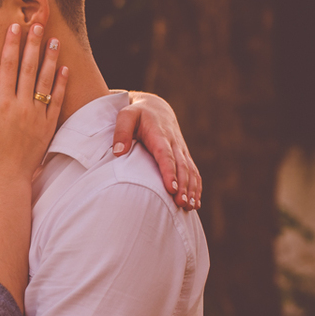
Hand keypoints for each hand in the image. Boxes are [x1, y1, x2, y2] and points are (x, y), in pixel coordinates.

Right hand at [0, 22, 67, 178]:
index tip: (15, 28)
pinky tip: (64, 69)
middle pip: (28, 69)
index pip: (7, 67)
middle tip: (38, 25)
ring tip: (55, 40)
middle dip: (33, 45)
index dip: (11, 46)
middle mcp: (20, 106)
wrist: (9, 175)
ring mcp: (37, 115)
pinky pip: (56, 100)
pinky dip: (61, 84)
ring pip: (45, 81)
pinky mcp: (48, 125)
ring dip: (50, 59)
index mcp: (1, 104)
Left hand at [112, 92, 201, 210]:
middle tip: (181, 204)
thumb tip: (118, 151)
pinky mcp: (183, 155)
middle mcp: (174, 143)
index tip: (171, 188)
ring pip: (190, 171)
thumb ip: (121, 131)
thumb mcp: (125, 116)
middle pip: (181, 166)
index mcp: (159, 135)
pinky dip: (196, 187)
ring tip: (189, 207)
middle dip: (183, 186)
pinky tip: (195, 203)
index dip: (169, 172)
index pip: (166, 155)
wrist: (156, 108)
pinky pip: (193, 172)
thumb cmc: (137, 114)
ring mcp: (181, 150)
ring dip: (191, 189)